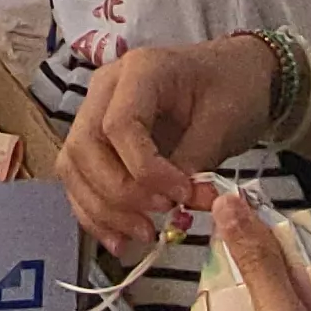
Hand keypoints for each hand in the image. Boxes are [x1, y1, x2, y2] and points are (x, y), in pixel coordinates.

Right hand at [62, 36, 273, 255]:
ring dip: (102, 209)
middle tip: (160, 218)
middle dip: (119, 193)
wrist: (236, 73)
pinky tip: (120, 239)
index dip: (145, 170)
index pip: (119, 125)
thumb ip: (195, 162)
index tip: (182, 195)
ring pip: (74, 167)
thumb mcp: (224, 121)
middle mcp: (105, 89)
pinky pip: (80, 179)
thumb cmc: (234, 88)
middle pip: (85, 147)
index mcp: (139, 70)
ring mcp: (95, 113)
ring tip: (143, 234)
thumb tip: (177, 205)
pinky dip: (95, 213)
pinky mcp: (98, 141)